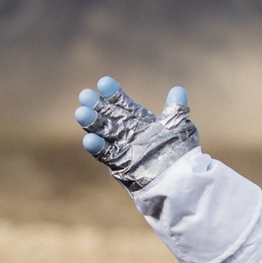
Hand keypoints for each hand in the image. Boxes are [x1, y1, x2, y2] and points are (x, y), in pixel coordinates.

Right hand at [74, 77, 200, 191]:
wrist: (180, 180)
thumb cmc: (180, 153)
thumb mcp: (179, 127)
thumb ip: (176, 109)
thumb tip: (178, 90)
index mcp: (140, 121)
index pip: (124, 104)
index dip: (114, 94)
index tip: (103, 82)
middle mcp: (129, 133)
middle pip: (110, 117)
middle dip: (97, 106)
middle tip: (84, 95)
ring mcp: (123, 148)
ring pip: (105, 133)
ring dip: (93, 124)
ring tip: (80, 113)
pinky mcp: (120, 164)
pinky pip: (107, 155)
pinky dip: (98, 147)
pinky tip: (88, 139)